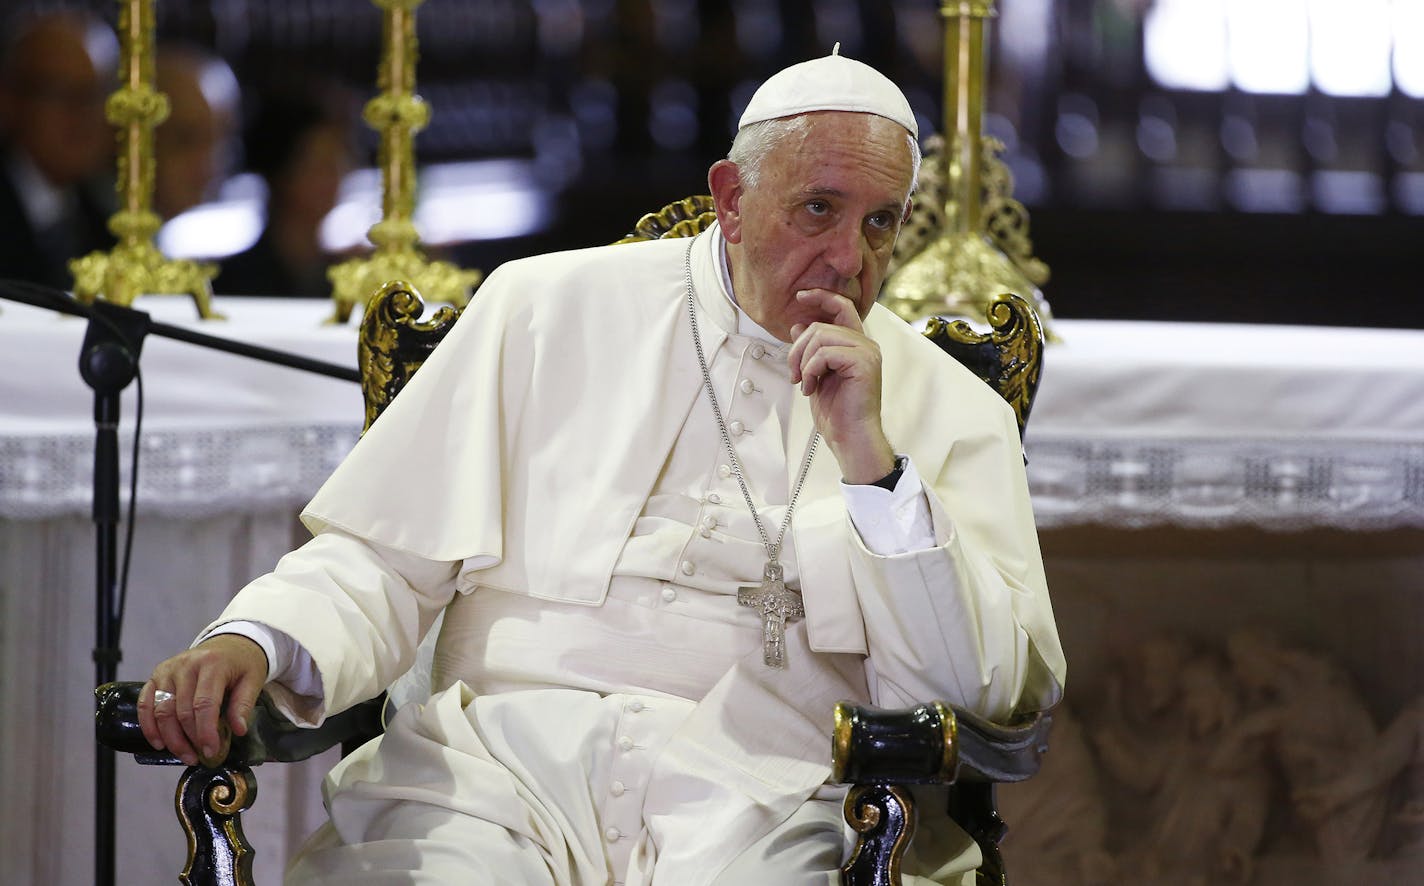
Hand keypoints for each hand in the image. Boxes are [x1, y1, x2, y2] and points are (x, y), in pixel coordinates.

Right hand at [138, 634, 267, 766]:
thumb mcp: (252, 680)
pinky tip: (158, 743)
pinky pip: (145, 703)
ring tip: (185, 755)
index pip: (204, 704)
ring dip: (170, 738)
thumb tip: (238, 731)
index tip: (211, 752)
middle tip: (198, 758)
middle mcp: (186, 665)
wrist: (229, 643)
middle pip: (181, 710)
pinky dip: (148, 725)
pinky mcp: (156, 675)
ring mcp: (168, 670)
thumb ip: (244, 704)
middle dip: (188, 739)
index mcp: (212, 664)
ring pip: (162, 710)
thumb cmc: (241, 664)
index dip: (205, 731)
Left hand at [786, 288, 894, 483]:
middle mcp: (865, 344)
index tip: (800, 296)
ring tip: (804, 383)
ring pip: (820, 337)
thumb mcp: (817, 374)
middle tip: (794, 373)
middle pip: (820, 326)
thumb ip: (811, 350)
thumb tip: (798, 325)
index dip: (821, 296)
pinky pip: (824, 354)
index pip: (842, 306)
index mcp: (856, 344)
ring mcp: (867, 352)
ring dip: (803, 362)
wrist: (850, 436)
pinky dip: (811, 370)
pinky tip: (811, 388)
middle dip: (797, 348)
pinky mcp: (863, 363)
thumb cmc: (837, 411)